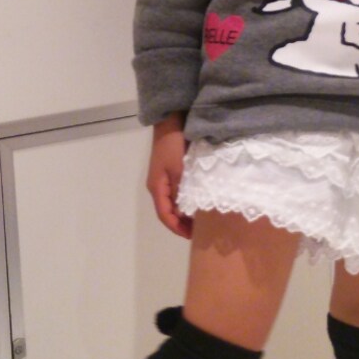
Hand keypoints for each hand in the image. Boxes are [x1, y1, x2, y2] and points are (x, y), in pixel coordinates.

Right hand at [146, 114, 192, 239]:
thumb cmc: (172, 145)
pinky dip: (186, 201)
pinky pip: (178, 192)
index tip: (191, 237)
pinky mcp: (172, 171)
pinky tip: (198, 202)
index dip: (176, 228)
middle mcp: (158, 186)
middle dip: (181, 223)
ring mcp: (164, 179)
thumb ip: (181, 191)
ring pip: (173, 202)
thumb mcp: (178, 169)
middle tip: (200, 232)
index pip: (164, 215)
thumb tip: (184, 212)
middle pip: (168, 211)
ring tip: (201, 220)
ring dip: (184, 213)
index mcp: (157, 187)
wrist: (170, 121)